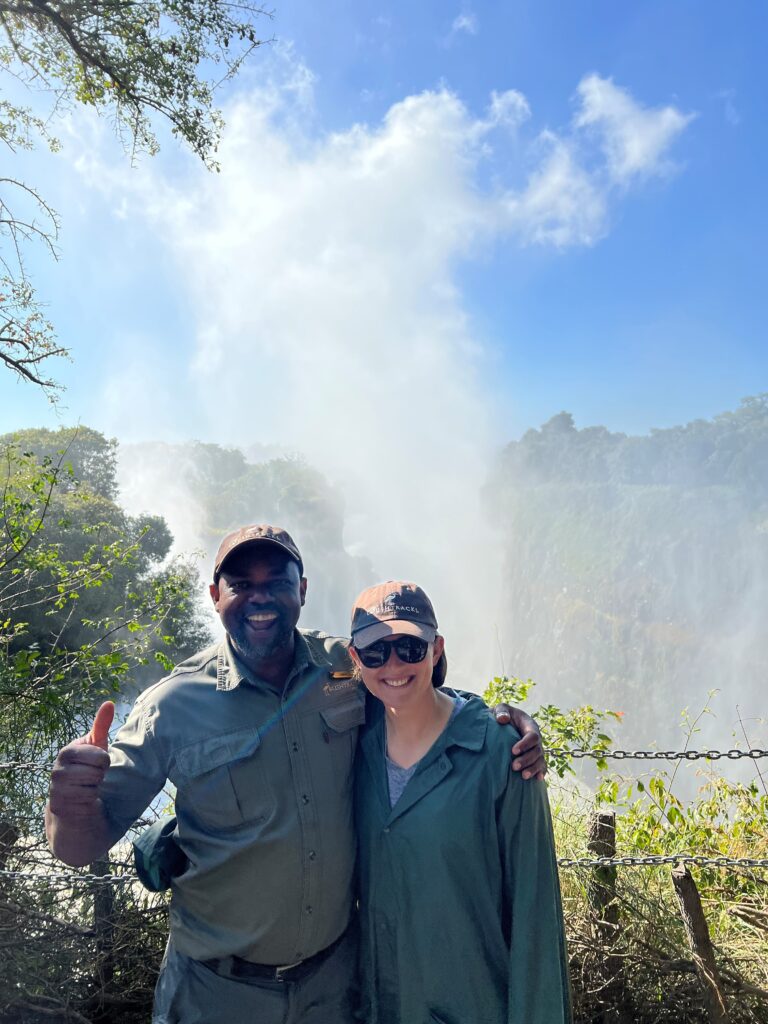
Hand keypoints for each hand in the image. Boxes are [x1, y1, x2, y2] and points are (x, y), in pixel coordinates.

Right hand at [48, 702, 114, 821]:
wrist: (71, 799)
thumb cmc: (86, 768)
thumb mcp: (95, 746)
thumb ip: (101, 725)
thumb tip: (109, 702)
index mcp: (66, 753)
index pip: (101, 756)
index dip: (104, 761)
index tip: (95, 763)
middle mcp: (57, 771)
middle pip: (98, 773)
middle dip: (100, 776)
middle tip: (91, 777)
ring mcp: (56, 790)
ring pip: (93, 788)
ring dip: (94, 789)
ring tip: (86, 787)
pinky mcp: (59, 807)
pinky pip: (87, 803)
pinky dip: (90, 802)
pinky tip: (82, 800)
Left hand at [492, 704, 546, 779]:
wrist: (503, 722)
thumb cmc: (502, 715)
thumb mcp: (501, 709)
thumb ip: (502, 711)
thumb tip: (503, 719)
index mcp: (529, 725)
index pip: (532, 736)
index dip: (525, 744)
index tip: (513, 751)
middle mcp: (536, 738)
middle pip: (537, 750)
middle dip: (527, 760)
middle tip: (514, 767)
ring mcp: (536, 748)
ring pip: (540, 760)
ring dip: (533, 769)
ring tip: (523, 776)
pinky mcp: (535, 757)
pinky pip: (541, 766)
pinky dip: (540, 772)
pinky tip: (537, 779)